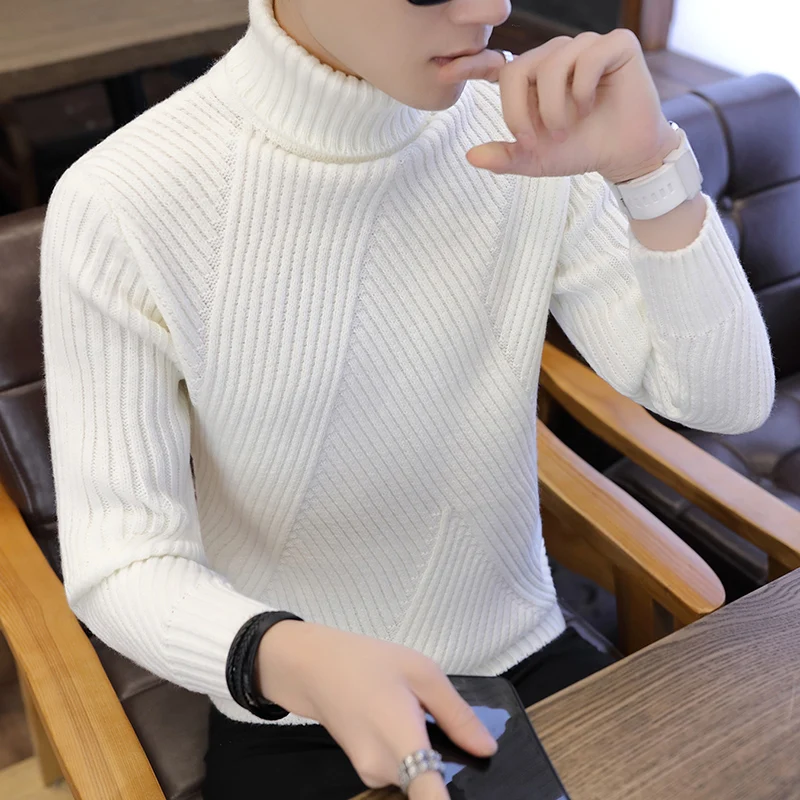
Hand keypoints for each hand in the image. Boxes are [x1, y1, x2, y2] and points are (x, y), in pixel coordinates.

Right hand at [256, 620, 497, 798]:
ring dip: (431, 759)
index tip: (475, 799)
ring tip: (422, 715)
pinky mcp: (368, 773)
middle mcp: (386, 770)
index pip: (430, 799)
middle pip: (432, 785)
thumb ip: (457, 714)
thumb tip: (487, 749)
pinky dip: (414, 756)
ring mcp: (373, 775)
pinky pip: (404, 772)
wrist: (314, 667)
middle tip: (451, 730)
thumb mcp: (422, 672)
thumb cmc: (368, 663)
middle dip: (450, 768)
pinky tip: (408, 722)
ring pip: (419, 778)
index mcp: (402, 740)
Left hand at [442, 30, 680, 182]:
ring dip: (556, 106)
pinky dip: (583, 89)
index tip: (443, 74)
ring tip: (568, 127)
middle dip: (523, 111)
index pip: (497, 67)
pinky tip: (590, 106)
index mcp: (532, 76)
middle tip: (540, 139)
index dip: (470, 66)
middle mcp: (555, 55)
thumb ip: (506, 157)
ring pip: (551, 64)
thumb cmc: (580, 149)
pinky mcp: (615, 44)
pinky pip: (586, 58)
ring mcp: (585, 45)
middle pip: (519, 70)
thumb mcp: (536, 160)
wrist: (623, 155)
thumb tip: (471, 157)